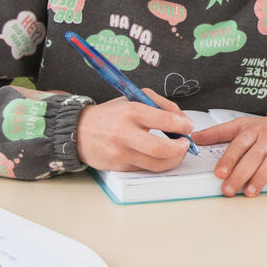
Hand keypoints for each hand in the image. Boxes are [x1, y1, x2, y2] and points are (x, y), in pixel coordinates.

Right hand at [76, 91, 191, 171]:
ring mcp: (121, 153)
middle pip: (163, 149)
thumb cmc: (111, 114)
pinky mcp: (119, 167)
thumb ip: (162, 105)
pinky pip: (146, 169)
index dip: (184, 126)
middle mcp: (124, 134)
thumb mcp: (135, 98)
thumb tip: (183, 121)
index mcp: (131, 112)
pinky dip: (158, 163)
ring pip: (157, 164)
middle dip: (181, 148)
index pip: (166, 121)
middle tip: (185, 144)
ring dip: (174, 159)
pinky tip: (159, 155)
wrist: (79, 130)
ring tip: (176, 151)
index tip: (187, 126)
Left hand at [193, 105, 266, 196]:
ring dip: (261, 177)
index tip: (220, 173)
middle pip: (254, 155)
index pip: (240, 143)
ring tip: (250, 193)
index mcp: (257, 129)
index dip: (229, 158)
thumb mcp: (249, 124)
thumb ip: (221, 132)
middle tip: (229, 190)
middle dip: (240, 173)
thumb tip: (195, 137)